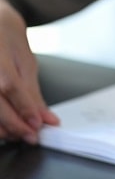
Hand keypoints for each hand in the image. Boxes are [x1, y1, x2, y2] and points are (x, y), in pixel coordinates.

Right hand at [0, 0, 59, 142]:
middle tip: (30, 137)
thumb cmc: (7, 41)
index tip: (38, 125)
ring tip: (17, 134)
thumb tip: (46, 119)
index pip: (9, 86)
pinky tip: (3, 129)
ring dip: (1, 127)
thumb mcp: (26, 63)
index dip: (24, 108)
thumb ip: (33, 93)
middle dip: (14, 124)